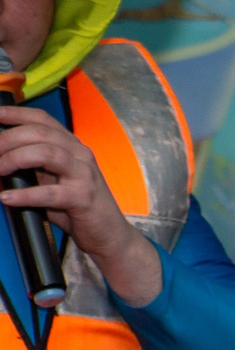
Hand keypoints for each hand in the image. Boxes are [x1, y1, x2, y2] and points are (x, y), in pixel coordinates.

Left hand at [0, 105, 158, 303]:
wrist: (109, 235)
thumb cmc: (78, 207)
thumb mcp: (53, 179)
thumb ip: (32, 166)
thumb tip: (0, 159)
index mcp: (72, 146)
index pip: (42, 120)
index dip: (16, 114)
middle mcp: (80, 155)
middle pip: (40, 133)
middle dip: (8, 139)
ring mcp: (84, 175)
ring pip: (46, 153)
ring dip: (15, 159)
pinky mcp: (84, 198)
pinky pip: (50, 193)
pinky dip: (25, 195)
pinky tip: (8, 197)